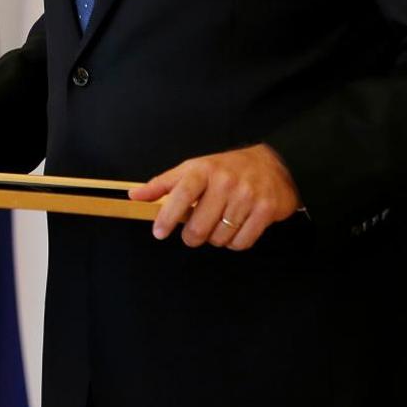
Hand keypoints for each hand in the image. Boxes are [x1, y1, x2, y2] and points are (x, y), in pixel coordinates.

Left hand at [130, 144, 300, 249]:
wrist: (272, 164)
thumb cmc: (225, 169)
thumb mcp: (192, 169)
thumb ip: (163, 184)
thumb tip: (134, 195)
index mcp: (203, 170)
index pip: (181, 195)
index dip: (167, 217)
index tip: (159, 233)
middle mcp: (225, 182)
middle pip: (199, 226)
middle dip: (192, 237)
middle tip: (194, 233)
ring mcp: (247, 196)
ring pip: (220, 237)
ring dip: (216, 238)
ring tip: (219, 224)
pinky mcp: (265, 210)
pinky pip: (242, 242)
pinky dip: (234, 243)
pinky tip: (235, 229)